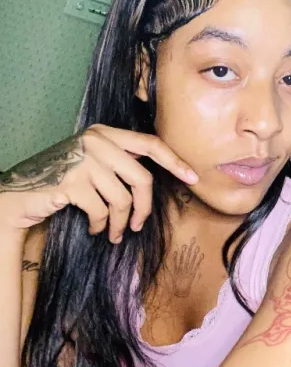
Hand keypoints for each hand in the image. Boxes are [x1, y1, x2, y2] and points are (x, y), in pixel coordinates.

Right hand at [0, 125, 198, 241]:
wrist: (21, 194)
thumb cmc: (63, 181)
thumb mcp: (93, 163)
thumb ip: (120, 163)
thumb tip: (155, 183)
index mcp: (105, 133)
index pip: (149, 144)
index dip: (174, 161)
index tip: (192, 177)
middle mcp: (95, 141)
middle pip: (142, 179)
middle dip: (144, 209)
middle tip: (136, 227)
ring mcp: (83, 160)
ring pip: (123, 200)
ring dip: (120, 223)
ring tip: (113, 233)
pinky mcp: (72, 182)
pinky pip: (102, 211)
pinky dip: (102, 226)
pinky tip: (95, 229)